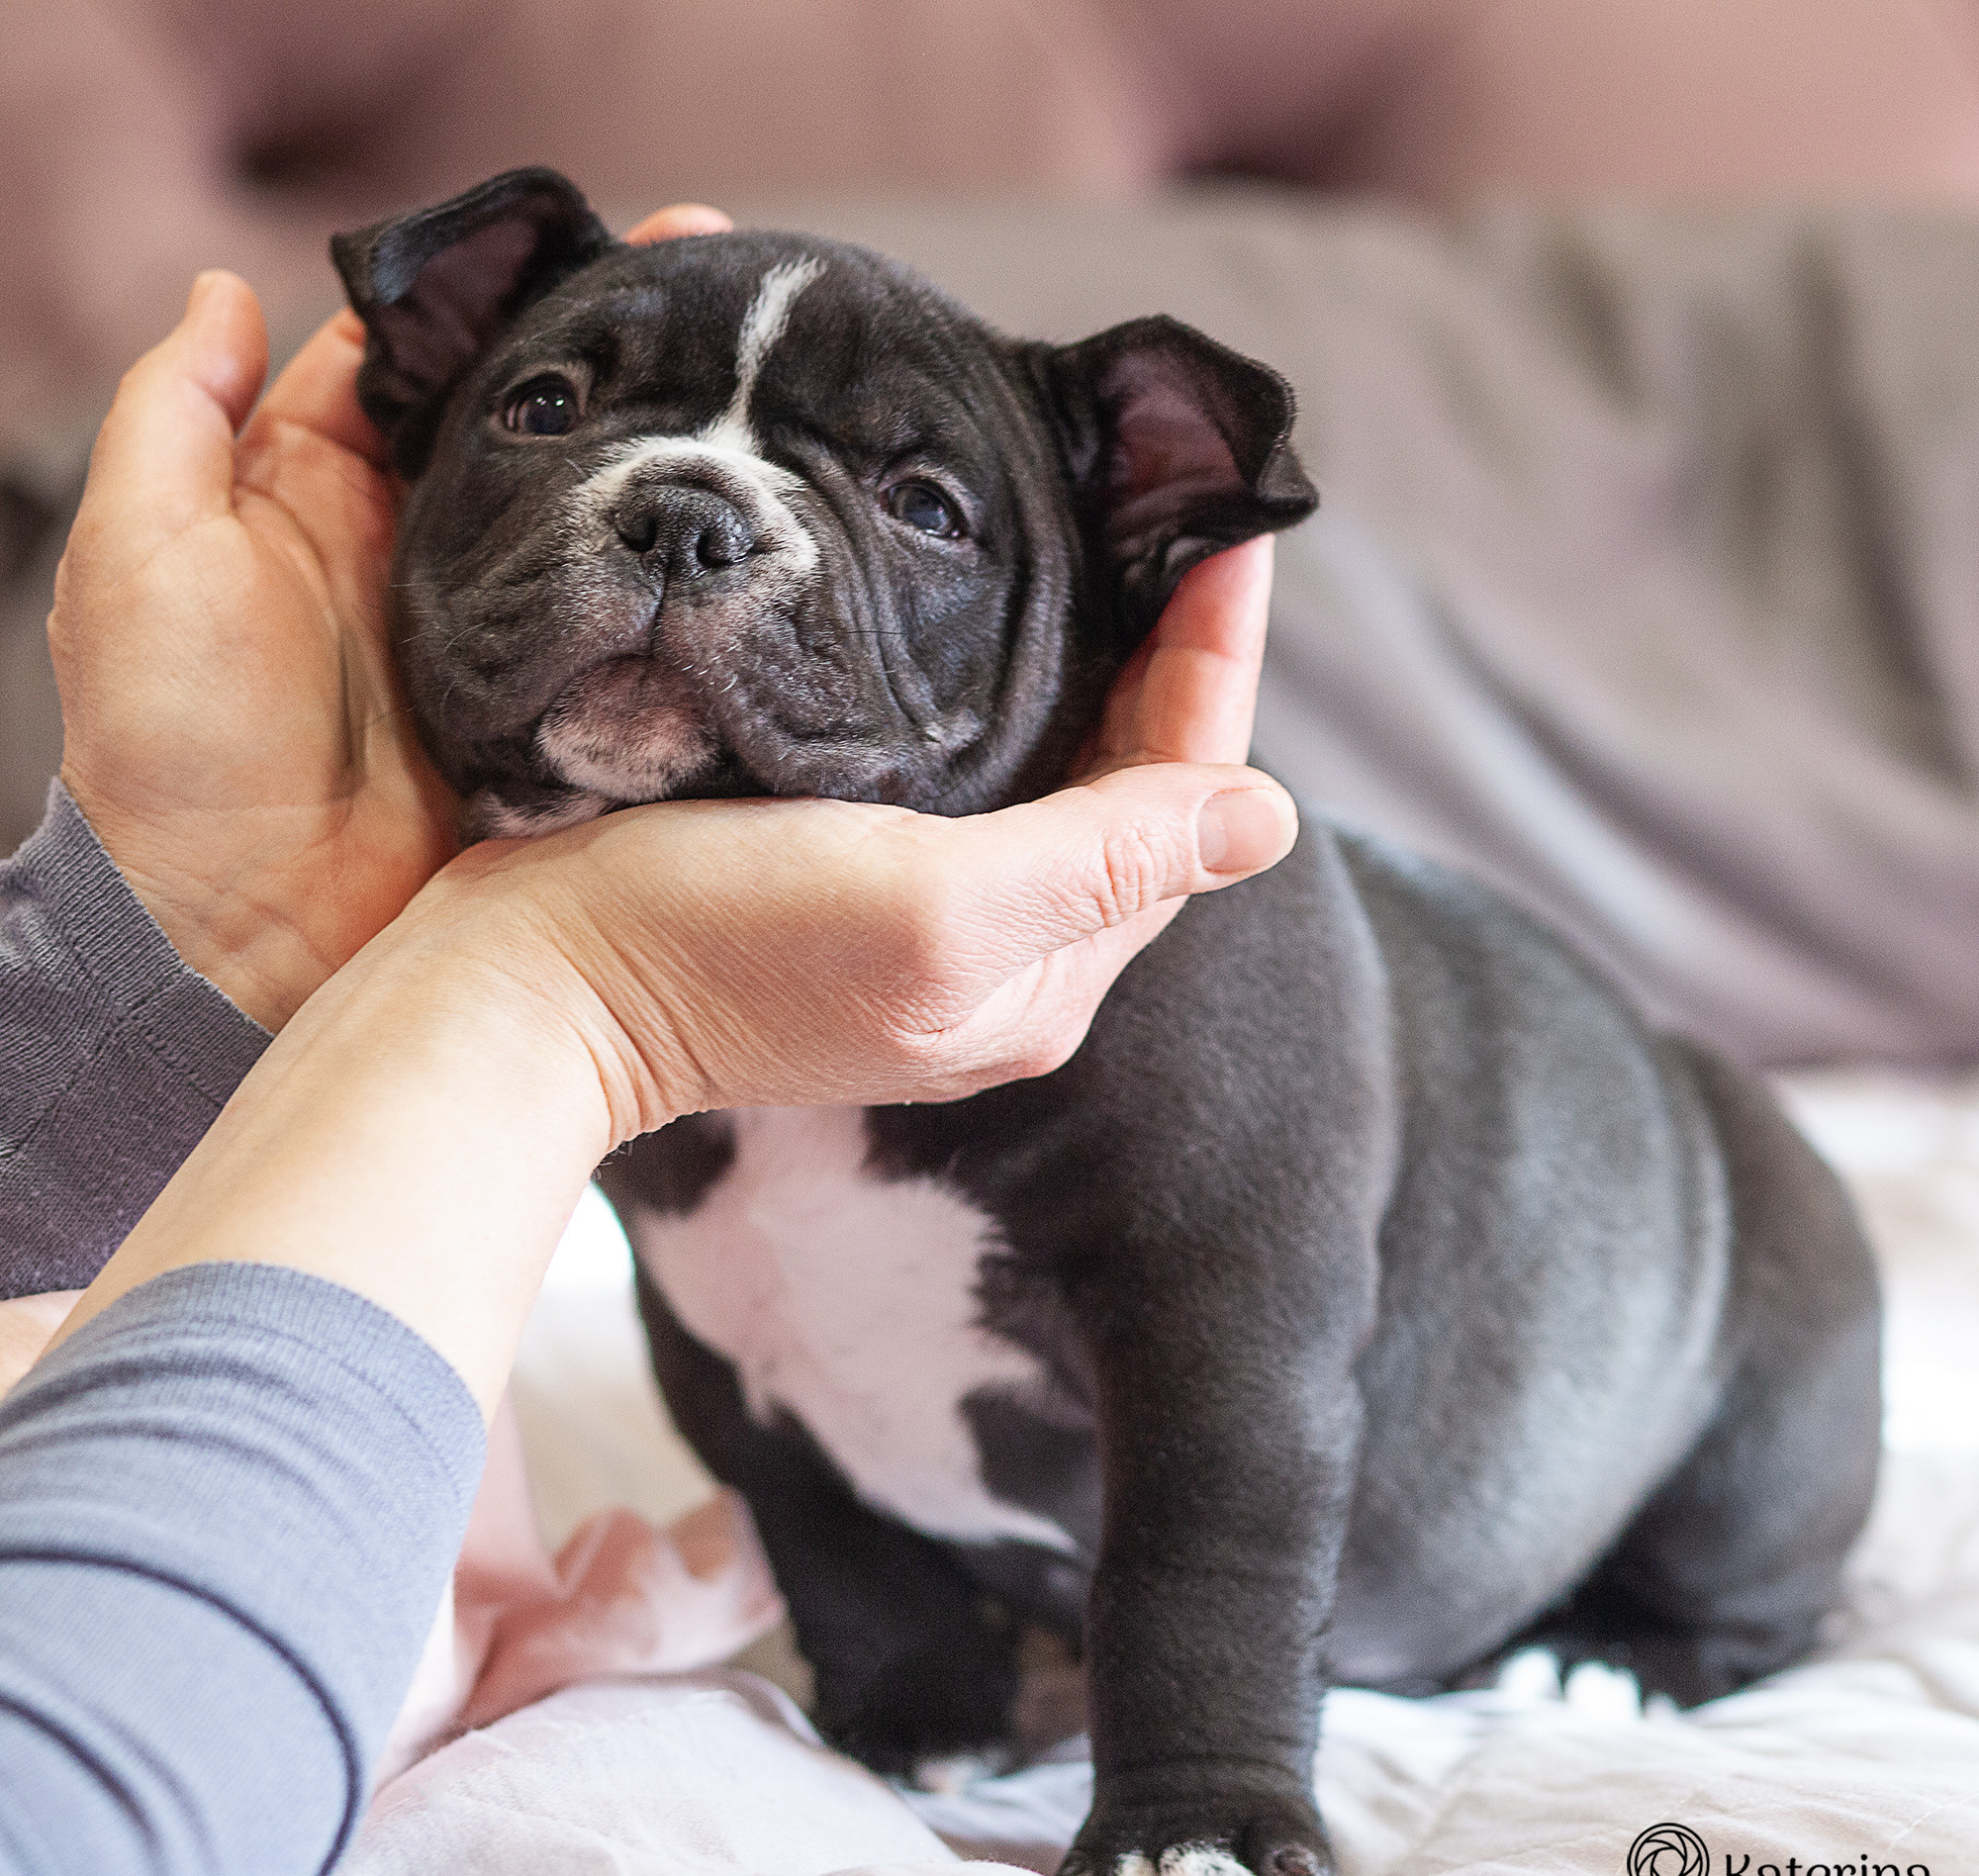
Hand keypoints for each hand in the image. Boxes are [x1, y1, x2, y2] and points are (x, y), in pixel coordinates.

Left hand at [46, 202, 733, 1031]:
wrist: (245, 937)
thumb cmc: (171, 751)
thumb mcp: (138, 559)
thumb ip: (176, 420)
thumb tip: (232, 289)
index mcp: (331, 496)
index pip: (432, 364)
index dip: (506, 294)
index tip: (602, 239)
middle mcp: (434, 555)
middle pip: (540, 431)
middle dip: (626, 362)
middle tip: (738, 302)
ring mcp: (510, 637)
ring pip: (600, 525)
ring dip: (674, 465)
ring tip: (774, 399)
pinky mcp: (562, 716)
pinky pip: (630, 638)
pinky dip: (684, 591)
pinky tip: (756, 542)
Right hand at [428, 539, 1292, 1138]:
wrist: (529, 986)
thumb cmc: (719, 943)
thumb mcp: (935, 908)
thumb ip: (1106, 861)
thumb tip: (1268, 817)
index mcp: (1047, 971)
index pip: (1183, 799)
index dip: (1212, 656)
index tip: (1224, 524)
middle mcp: (1005, 957)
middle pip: (1133, 789)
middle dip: (1165, 654)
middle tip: (1167, 511)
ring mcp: (926, 924)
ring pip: (1054, 778)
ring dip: (1090, 665)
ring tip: (1103, 540)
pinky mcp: (850, 883)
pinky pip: (971, 778)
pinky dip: (1001, 694)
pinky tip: (987, 621)